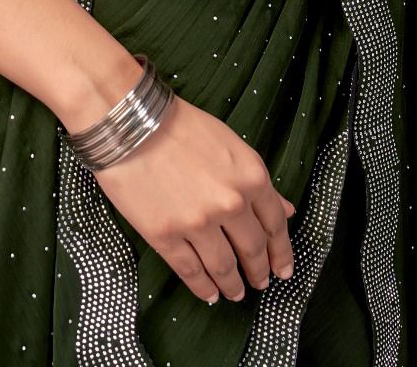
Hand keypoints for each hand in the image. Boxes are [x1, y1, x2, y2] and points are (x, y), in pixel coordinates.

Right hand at [91, 93, 297, 304]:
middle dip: (259, 271)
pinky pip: (191, 272)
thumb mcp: (230, 145)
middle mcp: (230, 204)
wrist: (131, 122)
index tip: (283, 269)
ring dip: (232, 285)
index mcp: (250, 177)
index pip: (275, 224)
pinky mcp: (166, 237)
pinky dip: (203, 288)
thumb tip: (285, 209)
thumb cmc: (180, 126)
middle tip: (260, 282)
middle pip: (252, 250)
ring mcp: (198, 223)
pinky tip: (208, 294)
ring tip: (234, 292)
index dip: (281, 251)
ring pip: (224, 267)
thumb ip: (256, 181)